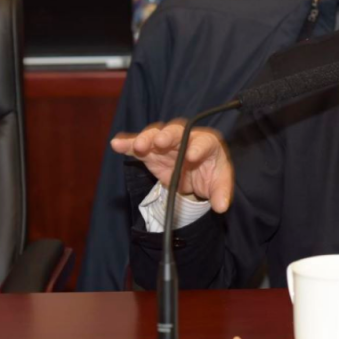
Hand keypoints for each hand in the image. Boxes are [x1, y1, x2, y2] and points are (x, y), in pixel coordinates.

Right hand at [110, 121, 233, 212]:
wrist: (197, 173)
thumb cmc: (211, 172)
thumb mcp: (219, 183)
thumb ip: (221, 193)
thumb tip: (221, 207)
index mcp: (207, 143)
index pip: (204, 142)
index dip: (198, 147)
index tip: (192, 156)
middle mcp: (186, 138)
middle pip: (177, 131)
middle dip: (168, 135)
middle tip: (160, 141)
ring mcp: (167, 143)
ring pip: (156, 134)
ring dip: (146, 138)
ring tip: (138, 146)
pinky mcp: (151, 150)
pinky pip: (138, 144)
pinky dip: (128, 143)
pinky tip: (117, 144)